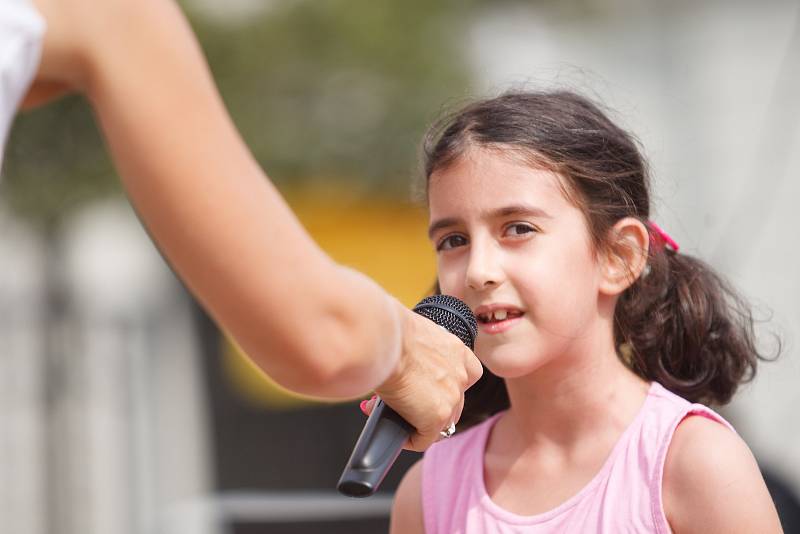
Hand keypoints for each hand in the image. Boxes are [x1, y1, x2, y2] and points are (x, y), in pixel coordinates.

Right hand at [370, 305, 482, 451]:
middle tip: (404, 404)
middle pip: (453, 404)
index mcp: (457, 351)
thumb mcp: (415, 336)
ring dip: (418, 423)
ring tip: (395, 417)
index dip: (448, 386)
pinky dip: (408, 439)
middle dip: (428, 407)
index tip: (429, 389)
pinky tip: (393, 432)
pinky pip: (423, 440)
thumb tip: (403, 366)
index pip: (466, 376)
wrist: (385, 338)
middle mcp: (460, 375)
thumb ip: (419, 354)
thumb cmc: (389, 331)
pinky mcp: (436, 417)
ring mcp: (451, 397)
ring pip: (440, 424)